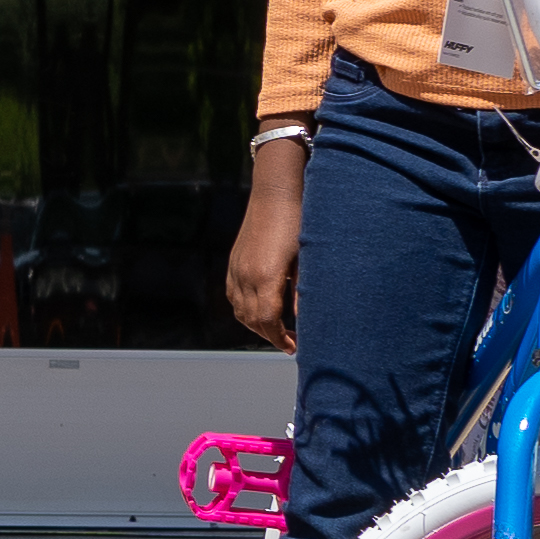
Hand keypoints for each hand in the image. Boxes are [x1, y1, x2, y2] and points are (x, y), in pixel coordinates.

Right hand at [224, 167, 303, 349]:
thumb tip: (304, 321)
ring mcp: (236, 268)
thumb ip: (302, 292)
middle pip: (252, 320)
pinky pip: (233, 295)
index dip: (280, 338)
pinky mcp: (233, 262)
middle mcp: (246, 275)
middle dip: (270, 336)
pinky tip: (261, 308)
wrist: (276, 192)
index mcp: (266, 276)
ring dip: (257, 325)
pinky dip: (245, 309)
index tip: (294, 346)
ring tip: (277, 328)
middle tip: (291, 341)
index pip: (267, 321)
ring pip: (239, 310)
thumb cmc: (298, 222)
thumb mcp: (306, 259)